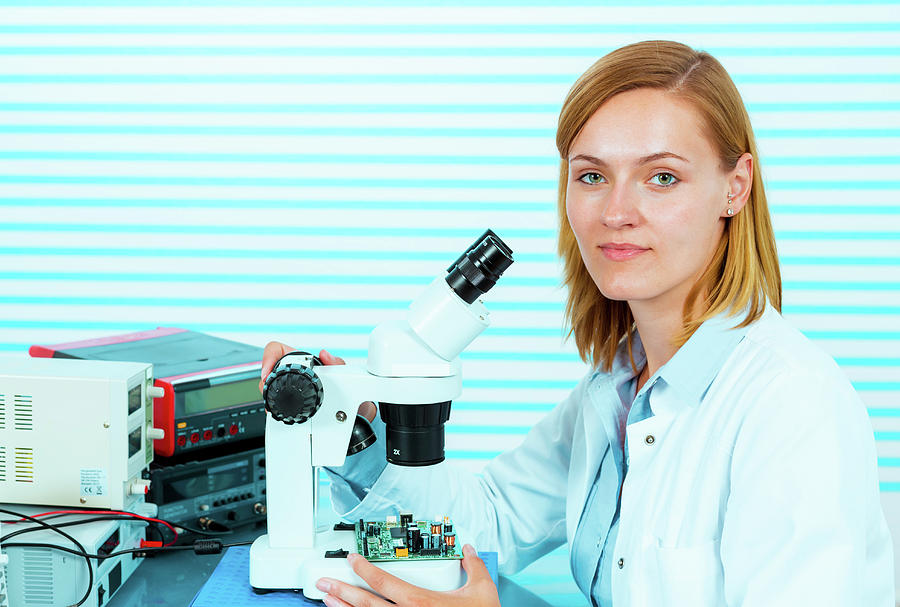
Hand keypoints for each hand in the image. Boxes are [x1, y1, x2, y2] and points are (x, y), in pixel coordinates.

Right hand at [259, 342, 375, 421]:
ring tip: (274, 405)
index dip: (268, 358)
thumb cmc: (347, 387)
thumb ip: (337, 363)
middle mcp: (294, 372)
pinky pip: (277, 404)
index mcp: (303, 360)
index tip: (267, 373)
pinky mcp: (290, 404)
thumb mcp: (344, 374)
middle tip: (269, 392)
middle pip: (269, 372)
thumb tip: (325, 355)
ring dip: (268, 396)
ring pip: (269, 388)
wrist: (353, 411)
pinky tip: (279, 414)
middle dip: (266, 382)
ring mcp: (290, 388)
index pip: (277, 350)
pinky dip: (275, 409)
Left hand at [316, 544, 500, 606]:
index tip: (351, 559)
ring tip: (328, 599)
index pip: (385, 582)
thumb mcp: (482, 591)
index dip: (364, 569)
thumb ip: (474, 567)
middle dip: (342, 590)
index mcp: (423, 602)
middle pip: (367, 603)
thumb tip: (469, 552)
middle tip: (324, 582)